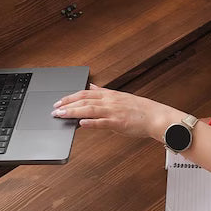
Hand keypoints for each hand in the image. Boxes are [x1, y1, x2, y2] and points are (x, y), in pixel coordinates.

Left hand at [52, 84, 180, 140]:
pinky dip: (90, 122)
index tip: (59, 101)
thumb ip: (103, 92)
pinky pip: (102, 122)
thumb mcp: (119, 96)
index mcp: (109, 95)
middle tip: (54, 109)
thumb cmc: (139, 110)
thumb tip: (91, 86)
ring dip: (73, 112)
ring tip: (61, 115)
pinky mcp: (118, 122)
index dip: (70, 97)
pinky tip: (80, 123)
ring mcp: (113, 112)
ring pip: (89, 110)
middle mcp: (109, 101)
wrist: (156, 117)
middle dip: (67, 104)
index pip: (85, 93)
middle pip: (83, 100)